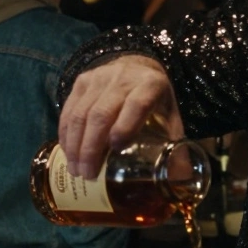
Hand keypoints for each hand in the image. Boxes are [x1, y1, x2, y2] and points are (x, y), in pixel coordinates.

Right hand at [58, 55, 182, 177]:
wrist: (137, 68)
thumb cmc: (155, 100)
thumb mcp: (170, 117)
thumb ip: (175, 147)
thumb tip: (181, 180)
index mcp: (151, 86)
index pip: (136, 104)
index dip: (125, 126)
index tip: (116, 149)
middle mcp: (122, 78)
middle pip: (101, 114)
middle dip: (92, 148)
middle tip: (88, 174)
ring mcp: (98, 78)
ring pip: (81, 114)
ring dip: (75, 145)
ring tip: (76, 170)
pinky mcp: (81, 81)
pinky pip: (69, 110)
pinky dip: (66, 134)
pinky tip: (68, 153)